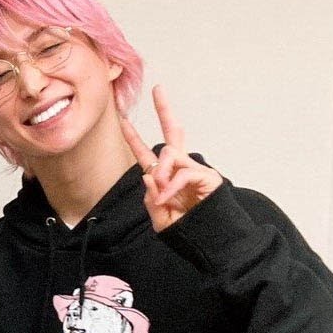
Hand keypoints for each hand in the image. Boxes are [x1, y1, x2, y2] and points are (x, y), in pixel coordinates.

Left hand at [119, 86, 222, 231]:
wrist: (208, 242)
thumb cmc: (186, 230)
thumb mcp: (160, 218)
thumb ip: (151, 199)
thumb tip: (150, 176)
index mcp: (164, 178)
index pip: (146, 155)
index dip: (134, 138)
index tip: (123, 120)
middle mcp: (179, 169)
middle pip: (172, 133)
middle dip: (164, 110)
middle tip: (158, 90)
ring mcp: (194, 171)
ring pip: (171, 156)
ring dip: (163, 175)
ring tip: (164, 197)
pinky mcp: (207, 177)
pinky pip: (183, 174)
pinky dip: (172, 187)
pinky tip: (169, 199)